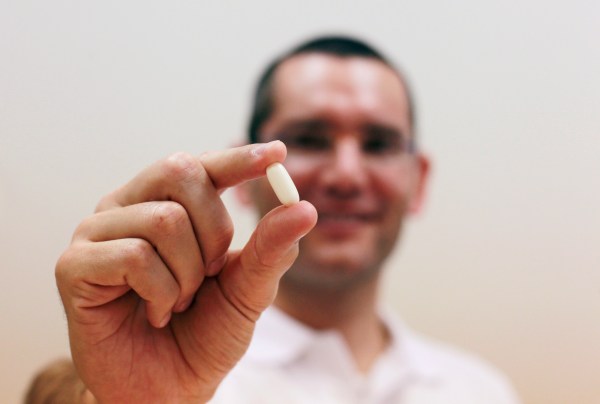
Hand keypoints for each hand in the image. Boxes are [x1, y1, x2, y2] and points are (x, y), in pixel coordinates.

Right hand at [55, 141, 316, 402]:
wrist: (166, 389)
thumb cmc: (203, 334)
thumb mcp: (248, 290)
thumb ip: (271, 249)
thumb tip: (304, 208)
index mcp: (169, 203)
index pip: (204, 165)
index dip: (238, 158)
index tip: (277, 153)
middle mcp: (130, 206)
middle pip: (181, 172)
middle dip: (215, 230)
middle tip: (210, 273)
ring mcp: (98, 232)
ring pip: (163, 219)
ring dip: (188, 273)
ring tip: (178, 301)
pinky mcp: (74, 265)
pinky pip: (134, 256)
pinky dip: (161, 292)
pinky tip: (155, 313)